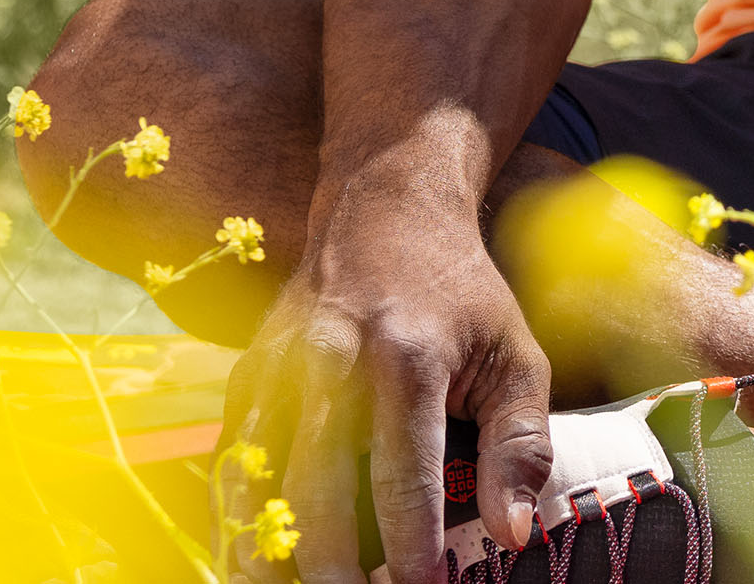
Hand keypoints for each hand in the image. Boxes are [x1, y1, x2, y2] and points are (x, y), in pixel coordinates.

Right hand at [223, 190, 556, 583]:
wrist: (386, 206)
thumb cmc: (463, 294)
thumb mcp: (515, 356)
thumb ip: (520, 446)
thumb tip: (514, 533)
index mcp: (409, 357)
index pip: (404, 476)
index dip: (411, 547)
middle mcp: (334, 360)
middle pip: (318, 489)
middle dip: (334, 566)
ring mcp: (280, 365)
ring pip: (260, 479)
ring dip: (271, 549)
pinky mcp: (248, 371)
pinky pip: (234, 457)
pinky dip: (240, 512)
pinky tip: (254, 555)